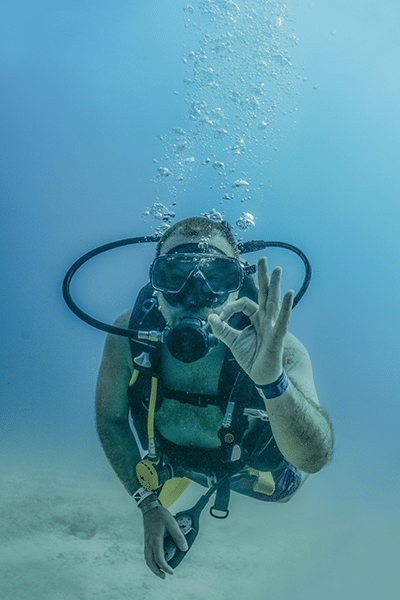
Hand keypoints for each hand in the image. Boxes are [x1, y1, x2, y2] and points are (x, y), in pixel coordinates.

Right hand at [142, 504, 188, 578]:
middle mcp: (149, 543)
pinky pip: (147, 554)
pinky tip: (157, 559)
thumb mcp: (172, 523)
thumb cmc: (161, 514)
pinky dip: (151, 560)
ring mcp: (146, 541)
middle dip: (156, 571)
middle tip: (164, 576)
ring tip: (160, 571)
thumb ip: (178, 536)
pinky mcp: (146, 539)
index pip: (159, 559)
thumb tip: (184, 548)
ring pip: (147, 559)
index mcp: (155, 540)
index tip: (171, 572)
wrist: (149, 507)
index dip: (165, 567)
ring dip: (153, 567)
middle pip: (150, 562)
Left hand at [208, 257, 293, 385]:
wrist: (263, 377)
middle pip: (265, 294)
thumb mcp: (232, 341)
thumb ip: (222, 329)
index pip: (244, 303)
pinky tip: (289, 294)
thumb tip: (210, 316)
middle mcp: (267, 319)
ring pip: (274, 303)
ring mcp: (273, 327)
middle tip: (263, 259)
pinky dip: (287, 307)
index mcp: (257, 318)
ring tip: (277, 270)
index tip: (218, 317)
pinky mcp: (278, 337)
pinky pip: (283, 320)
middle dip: (263, 277)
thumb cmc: (253, 359)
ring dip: (275, 286)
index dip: (229, 307)